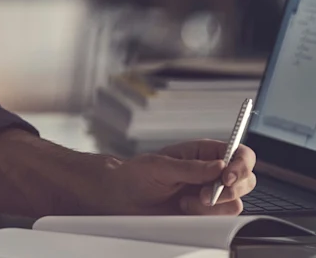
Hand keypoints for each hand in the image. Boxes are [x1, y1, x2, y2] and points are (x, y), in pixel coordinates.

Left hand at [104, 139, 256, 215]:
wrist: (125, 199)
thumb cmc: (138, 174)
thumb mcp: (160, 166)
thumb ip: (190, 167)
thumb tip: (219, 166)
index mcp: (203, 152)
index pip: (239, 153)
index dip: (241, 164)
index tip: (226, 177)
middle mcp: (212, 172)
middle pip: (247, 180)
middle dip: (229, 189)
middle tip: (203, 194)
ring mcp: (212, 194)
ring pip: (235, 202)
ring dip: (211, 205)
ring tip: (185, 201)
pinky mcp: (207, 214)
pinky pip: (222, 219)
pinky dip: (204, 217)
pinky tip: (185, 209)